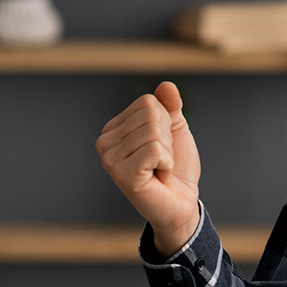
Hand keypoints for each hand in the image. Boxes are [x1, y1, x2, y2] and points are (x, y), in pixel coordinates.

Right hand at [96, 81, 201, 256]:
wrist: (182, 201)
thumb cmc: (175, 167)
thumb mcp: (175, 129)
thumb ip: (170, 106)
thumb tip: (167, 85)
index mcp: (113, 129)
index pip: (148, 102)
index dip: (166, 122)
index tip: (162, 145)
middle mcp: (104, 143)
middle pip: (151, 115)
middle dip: (167, 138)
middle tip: (161, 160)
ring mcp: (109, 160)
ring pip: (154, 132)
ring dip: (167, 152)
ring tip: (158, 169)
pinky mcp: (121, 174)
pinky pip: (155, 150)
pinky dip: (167, 162)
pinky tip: (158, 176)